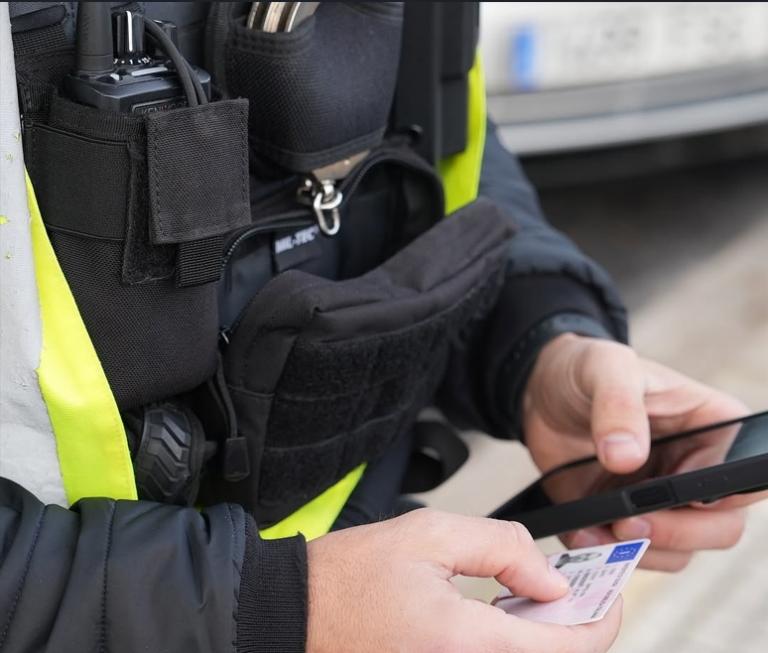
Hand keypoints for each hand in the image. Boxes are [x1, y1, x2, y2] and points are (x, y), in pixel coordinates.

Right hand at [306, 509, 621, 652]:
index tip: (609, 591)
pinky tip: (503, 616)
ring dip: (544, 638)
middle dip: (574, 626)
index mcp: (465, 644)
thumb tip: (550, 578)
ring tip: (533, 597)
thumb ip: (502, 547)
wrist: (297, 615)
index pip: (568, 648)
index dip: (602, 617)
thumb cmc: (348, 578)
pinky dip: (513, 645)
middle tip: (569, 588)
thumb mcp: (429, 534)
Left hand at [523, 333, 758, 570]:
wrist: (542, 390)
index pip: (747, 478)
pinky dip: (607, 554)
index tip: (681, 497)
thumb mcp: (605, 368)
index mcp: (714, 430)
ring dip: (639, 550)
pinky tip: (582, 534)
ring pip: (678, 552)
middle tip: (628, 521)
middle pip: (721, 528)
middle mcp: (697, 471)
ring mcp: (662, 501)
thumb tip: (626, 458)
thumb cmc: (587, 368)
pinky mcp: (626, 518)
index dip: (724, 497)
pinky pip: (631, 555)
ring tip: (601, 528)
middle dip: (677, 534)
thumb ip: (618, 405)